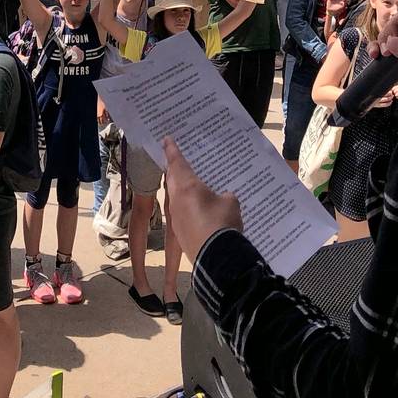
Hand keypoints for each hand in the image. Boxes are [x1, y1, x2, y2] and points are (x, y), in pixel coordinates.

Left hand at [160, 146, 242, 262]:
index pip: (176, 162)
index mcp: (186, 186)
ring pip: (176, 197)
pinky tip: (199, 212)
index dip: (171, 150)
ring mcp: (174, 217)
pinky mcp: (179, 232)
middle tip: (181, 162)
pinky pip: (181, 213)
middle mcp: (175, 199)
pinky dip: (188, 209)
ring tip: (194, 187)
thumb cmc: (222, 223)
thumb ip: (224, 196)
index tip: (166, 139)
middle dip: (176, 170)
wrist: (216, 258)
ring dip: (182, 191)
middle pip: (172, 179)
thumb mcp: (231, 203)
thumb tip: (221, 199)